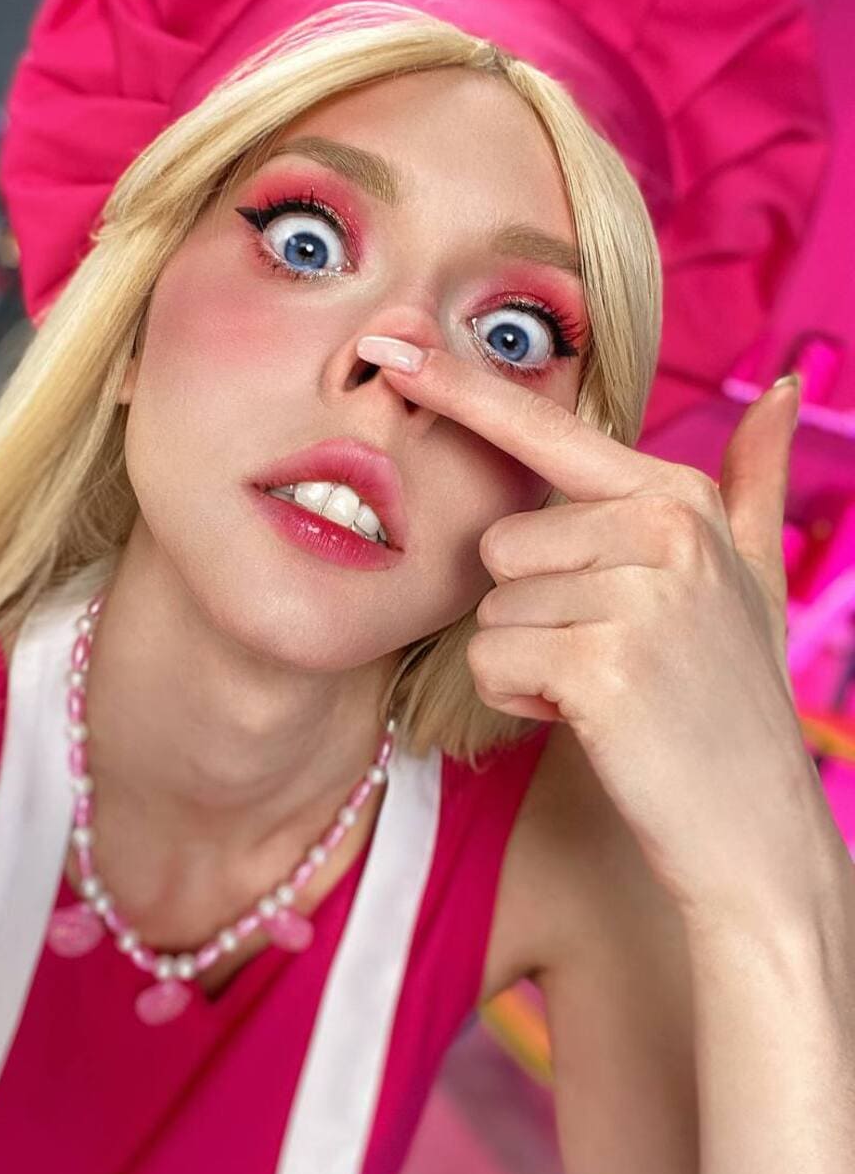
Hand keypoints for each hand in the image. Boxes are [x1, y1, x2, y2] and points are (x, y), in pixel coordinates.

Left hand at [360, 337, 825, 914]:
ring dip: (527, 660)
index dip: (462, 388)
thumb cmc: (729, 698)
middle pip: (499, 543)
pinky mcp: (604, 663)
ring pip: (489, 607)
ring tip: (604, 689)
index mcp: (677, 497)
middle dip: (532, 610)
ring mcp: (639, 593)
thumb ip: (752, 481)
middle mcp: (662, 529)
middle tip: (607, 654)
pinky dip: (521, 701)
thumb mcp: (751, 578)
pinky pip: (490, 660)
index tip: (390, 345)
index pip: (546, 431)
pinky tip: (587, 720)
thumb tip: (783, 386)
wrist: (753, 828)